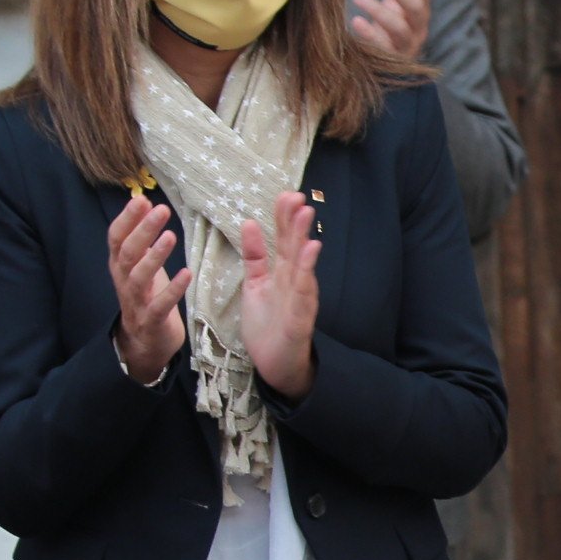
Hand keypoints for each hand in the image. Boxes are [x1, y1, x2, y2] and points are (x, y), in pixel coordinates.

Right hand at [107, 190, 187, 384]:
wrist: (145, 342)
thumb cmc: (146, 296)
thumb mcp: (139, 264)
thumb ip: (139, 238)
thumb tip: (143, 202)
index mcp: (120, 265)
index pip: (116, 238)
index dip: (127, 219)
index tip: (141, 199)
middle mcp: (124, 281)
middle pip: (128, 253)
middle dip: (143, 230)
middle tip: (160, 210)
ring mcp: (136, 302)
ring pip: (139, 277)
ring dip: (155, 256)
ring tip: (170, 236)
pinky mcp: (151, 321)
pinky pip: (160, 305)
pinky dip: (173, 290)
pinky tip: (186, 273)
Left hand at [237, 189, 322, 398]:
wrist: (274, 365)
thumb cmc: (267, 326)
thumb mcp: (255, 284)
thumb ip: (254, 256)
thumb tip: (250, 221)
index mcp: (281, 272)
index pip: (283, 238)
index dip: (283, 216)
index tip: (285, 194)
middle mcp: (293, 280)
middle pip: (293, 245)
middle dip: (294, 220)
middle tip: (297, 195)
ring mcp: (299, 297)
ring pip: (301, 262)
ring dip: (303, 237)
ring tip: (306, 212)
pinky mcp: (300, 315)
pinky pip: (303, 290)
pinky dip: (306, 269)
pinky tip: (311, 249)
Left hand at [348, 0, 432, 59]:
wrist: (383, 64)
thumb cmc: (391, 25)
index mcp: (420, 10)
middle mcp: (417, 29)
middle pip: (416, 7)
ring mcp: (404, 47)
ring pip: (400, 29)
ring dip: (380, 11)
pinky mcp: (389, 62)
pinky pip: (383, 49)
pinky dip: (370, 35)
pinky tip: (356, 22)